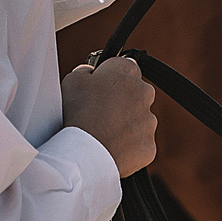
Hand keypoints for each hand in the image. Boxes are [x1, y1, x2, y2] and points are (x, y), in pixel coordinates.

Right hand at [61, 56, 157, 175]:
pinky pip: (139, 143)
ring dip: (125, 123)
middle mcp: (144, 93)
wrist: (84, 154)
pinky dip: (128, 145)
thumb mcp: (72, 80)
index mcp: (126, 71)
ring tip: (102, 133)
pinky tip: (110, 147)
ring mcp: (149, 121)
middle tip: (100, 112)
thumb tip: (91, 72)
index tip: (102, 87)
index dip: (112, 77)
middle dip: (122, 100)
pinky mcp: (149, 145)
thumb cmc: (76, 113)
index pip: (125, 67)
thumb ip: (86, 70)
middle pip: (136, 93)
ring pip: (139, 119)